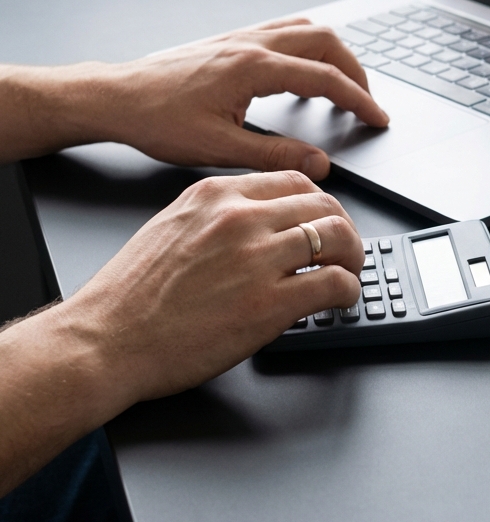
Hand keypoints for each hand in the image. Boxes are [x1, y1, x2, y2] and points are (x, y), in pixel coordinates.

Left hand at [0, 17, 388, 173]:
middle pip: (326, 42)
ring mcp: (242, 37)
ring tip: (344, 86)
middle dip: (356, 72)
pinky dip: (309, 49)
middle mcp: (253, 44)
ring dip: (335, 55)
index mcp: (254, 67)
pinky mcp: (232, 41)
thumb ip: (276, 156)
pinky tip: (304, 73)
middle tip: (366, 102)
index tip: (377, 118)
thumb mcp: (219, 148)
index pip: (326, 78)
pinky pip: (286, 31)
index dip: (359, 100)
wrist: (116, 97)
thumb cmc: (157, 119)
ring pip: (308, 30)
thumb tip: (318, 163)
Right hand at [0, 171, 363, 494]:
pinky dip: (348, 289)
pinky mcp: (269, 303)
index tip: (324, 219)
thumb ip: (219, 217)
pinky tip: (340, 299)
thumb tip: (263, 223)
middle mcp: (240, 218)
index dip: (319, 202)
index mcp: (216, 195)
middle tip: (345, 248)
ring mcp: (257, 259)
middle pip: (324, 204)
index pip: (293, 180)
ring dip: (353, 257)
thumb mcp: (172, 227)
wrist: (104, 341)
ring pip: (337, 236)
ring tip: (349, 273)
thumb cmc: (129, 296)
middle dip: (342, 227)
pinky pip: (334, 282)